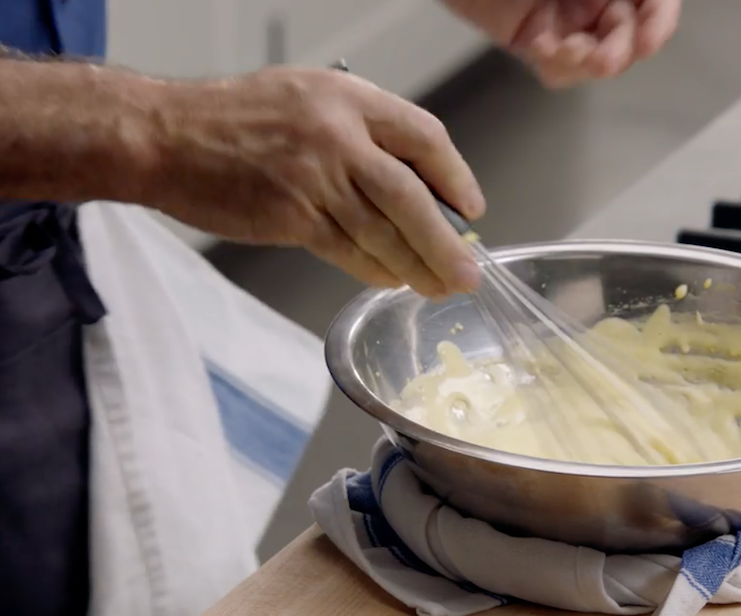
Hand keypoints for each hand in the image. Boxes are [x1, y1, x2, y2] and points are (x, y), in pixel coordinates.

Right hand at [143, 66, 483, 296]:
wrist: (163, 137)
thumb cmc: (232, 119)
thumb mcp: (307, 98)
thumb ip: (360, 132)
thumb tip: (413, 184)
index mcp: (348, 98)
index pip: (424, 136)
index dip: (455, 177)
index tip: (470, 207)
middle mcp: (337, 136)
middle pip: (411, 196)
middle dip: (446, 242)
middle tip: (469, 272)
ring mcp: (314, 179)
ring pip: (383, 233)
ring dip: (418, 266)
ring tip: (440, 286)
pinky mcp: (291, 216)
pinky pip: (348, 251)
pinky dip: (374, 269)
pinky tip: (392, 279)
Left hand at [442, 0, 681, 88]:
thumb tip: (645, 3)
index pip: (655, 2)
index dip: (659, 22)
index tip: (649, 41)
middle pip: (630, 34)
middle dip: (618, 51)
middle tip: (603, 59)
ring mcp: (566, 19)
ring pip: (596, 59)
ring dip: (585, 63)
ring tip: (562, 50)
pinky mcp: (536, 40)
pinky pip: (558, 67)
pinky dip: (555, 65)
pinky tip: (539, 46)